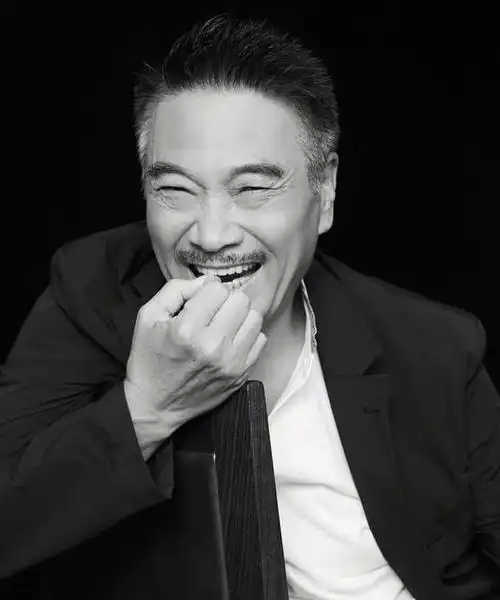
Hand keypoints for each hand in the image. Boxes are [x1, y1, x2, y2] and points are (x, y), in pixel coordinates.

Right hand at [124, 276, 266, 442]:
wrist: (156, 405)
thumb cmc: (149, 358)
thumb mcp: (148, 316)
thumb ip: (176, 289)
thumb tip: (208, 281)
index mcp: (186, 330)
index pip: (218, 288)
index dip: (207, 292)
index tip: (198, 304)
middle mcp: (212, 346)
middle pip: (240, 300)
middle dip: (225, 302)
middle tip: (211, 314)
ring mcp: (231, 363)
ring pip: (255, 317)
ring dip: (239, 317)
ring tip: (223, 326)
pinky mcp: (241, 375)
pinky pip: (261, 339)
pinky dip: (247, 336)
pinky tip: (231, 341)